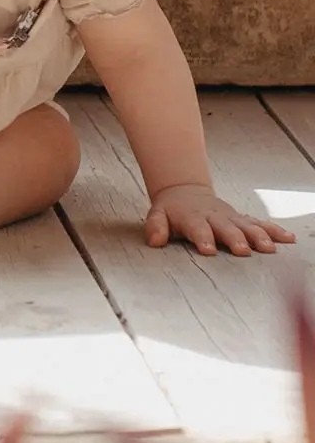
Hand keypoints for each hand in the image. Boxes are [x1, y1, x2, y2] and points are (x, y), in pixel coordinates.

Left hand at [146, 183, 294, 255]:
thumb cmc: (173, 210)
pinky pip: (260, 224)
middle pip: (225, 228)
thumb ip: (155, 227)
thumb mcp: (157, 215)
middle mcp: (214, 217)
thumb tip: (154, 240)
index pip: (197, 228)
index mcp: (192, 217)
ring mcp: (230, 217)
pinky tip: (288, 239)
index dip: (202, 238)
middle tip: (242, 250)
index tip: (208, 249)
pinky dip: (274, 230)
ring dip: (258, 236)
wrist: (185, 191)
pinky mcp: (242, 219)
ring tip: (268, 248)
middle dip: (234, 238)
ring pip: (246, 226)